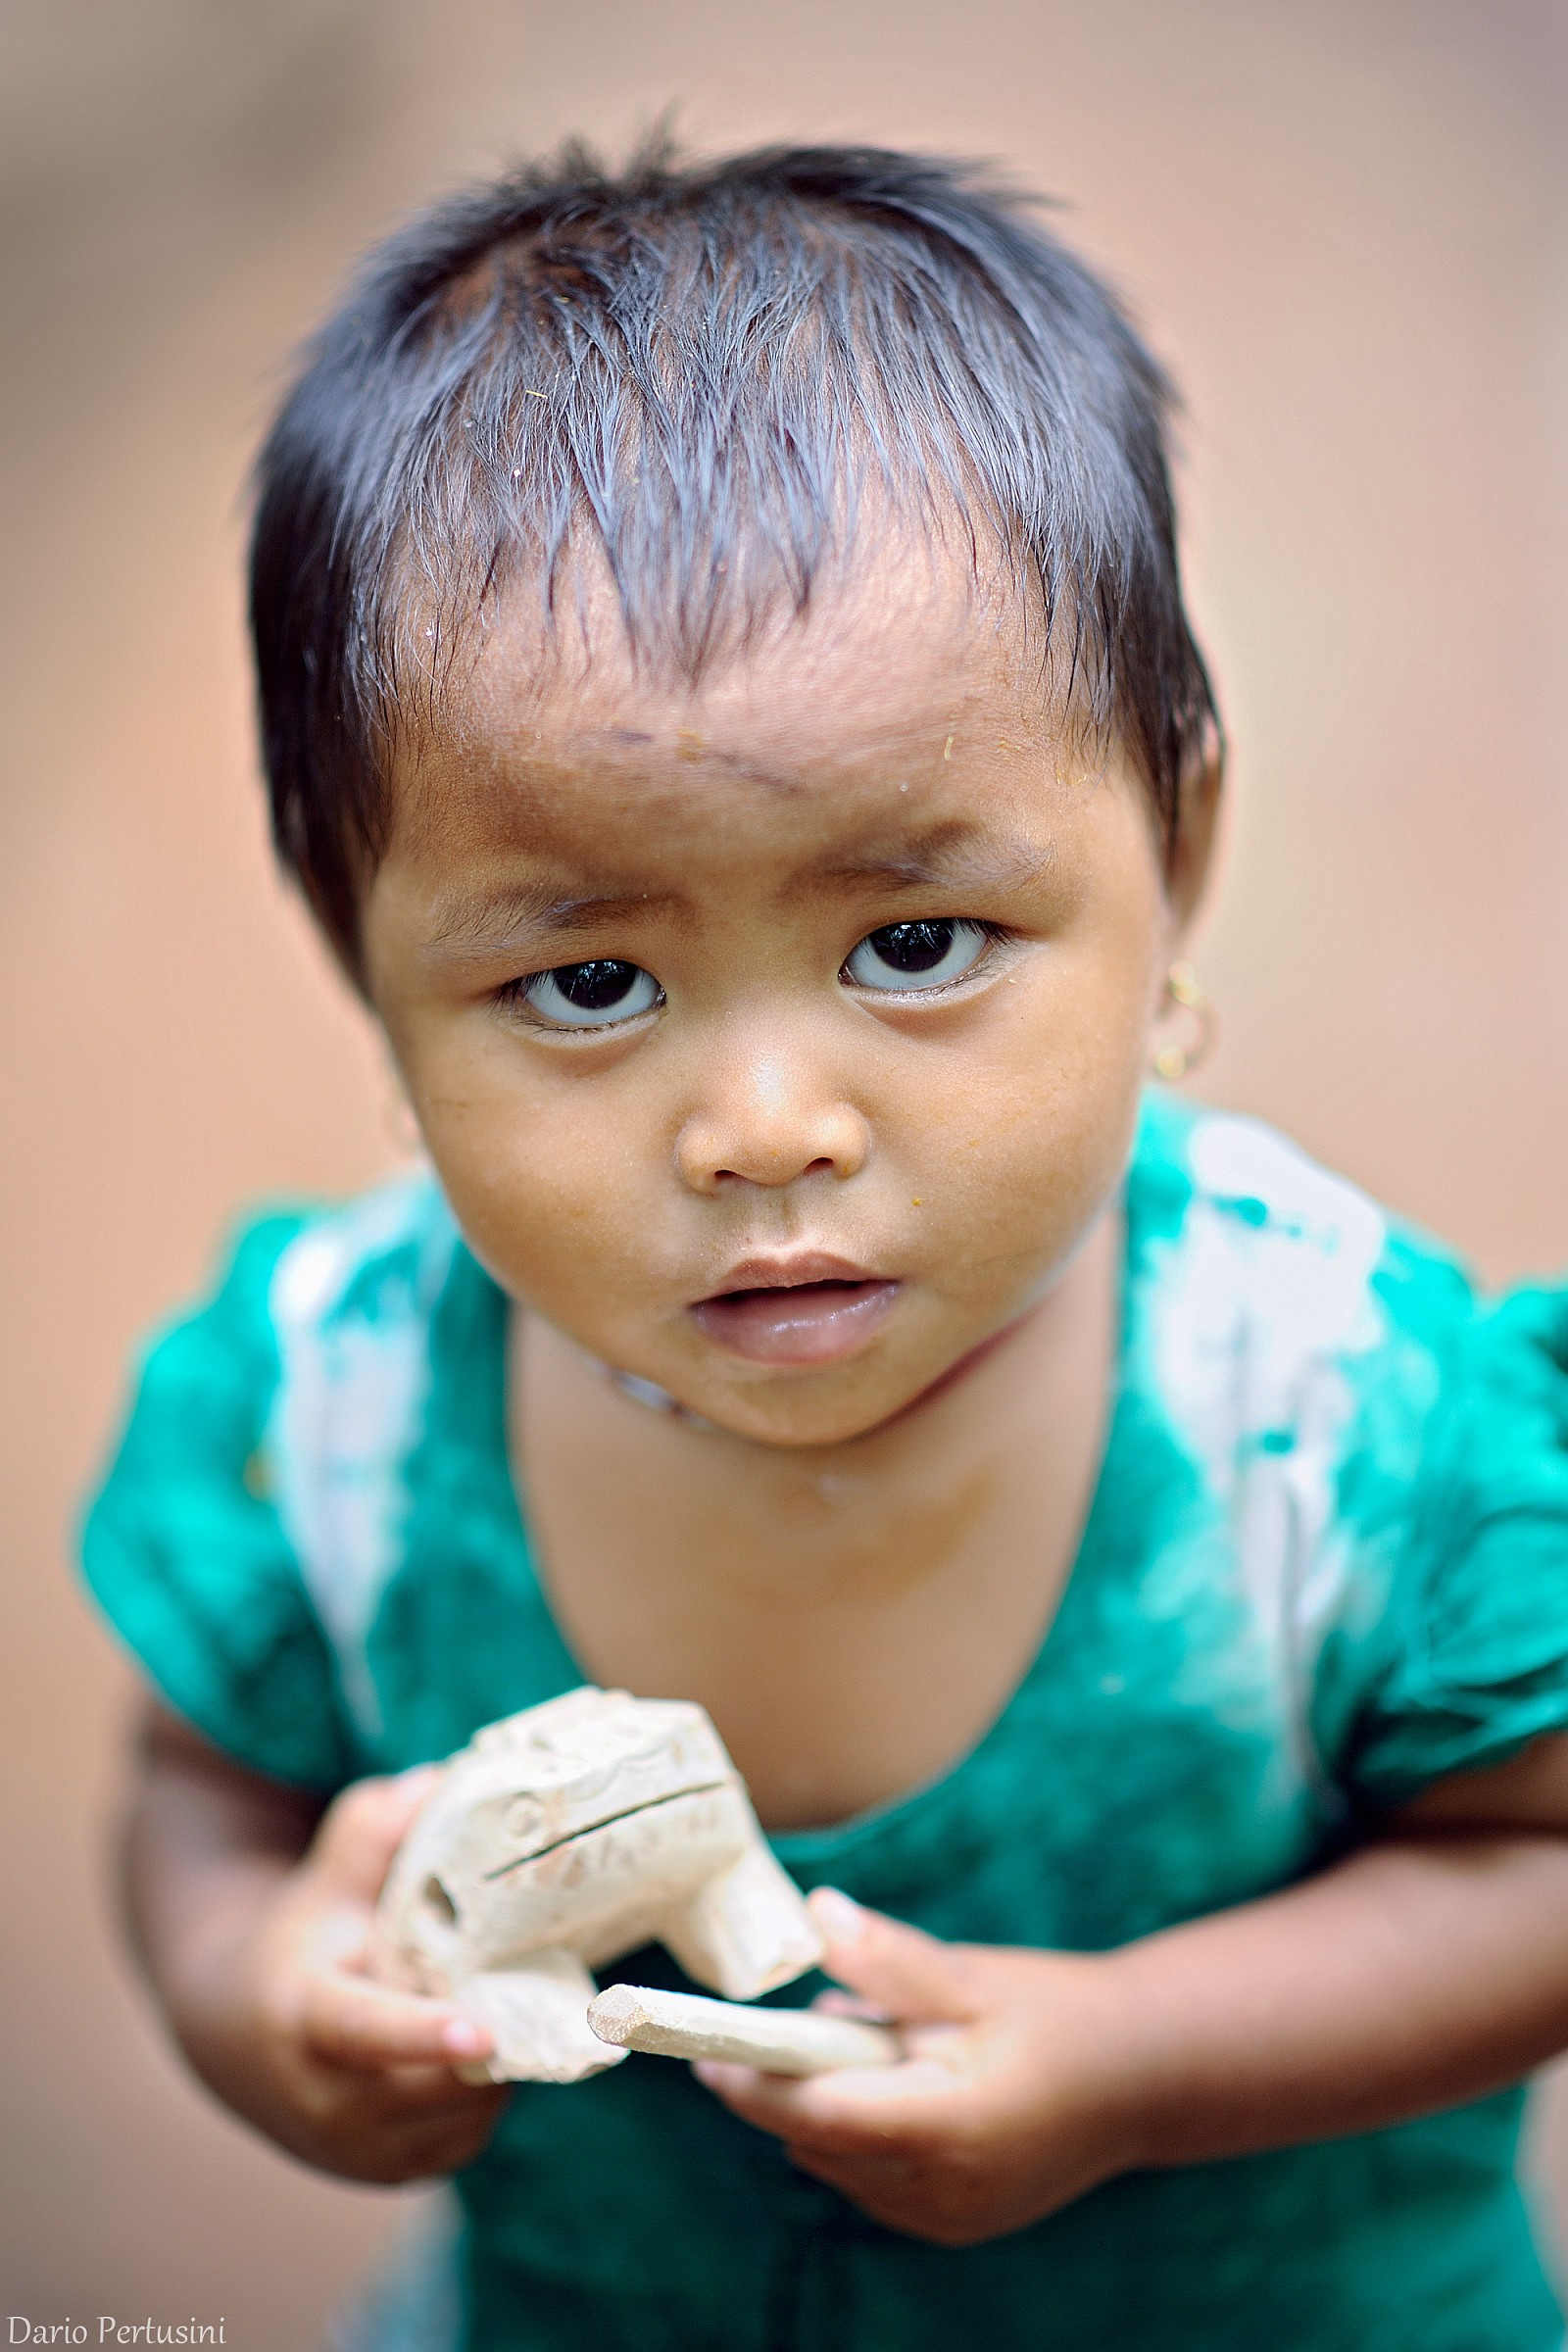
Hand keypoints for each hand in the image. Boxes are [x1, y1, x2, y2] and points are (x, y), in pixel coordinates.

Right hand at [182, 1769, 508, 2183]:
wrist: (233, 2034)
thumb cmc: (300, 1938)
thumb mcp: (326, 1876)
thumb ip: (374, 1829)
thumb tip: (434, 1783)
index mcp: (303, 2019)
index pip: (367, 2032)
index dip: (424, 2034)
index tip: (479, 2032)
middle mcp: (320, 2098)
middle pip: (430, 2082)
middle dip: (485, 2041)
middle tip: (518, 1990)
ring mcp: (349, 2148)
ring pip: (456, 2118)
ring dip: (488, 2072)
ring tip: (487, 2011)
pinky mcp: (380, 2173)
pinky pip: (461, 2143)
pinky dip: (480, 2101)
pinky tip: (472, 2054)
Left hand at [695, 1888, 1140, 2245]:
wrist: (1144, 2079)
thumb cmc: (1058, 2015)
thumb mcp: (974, 1975)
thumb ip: (891, 1959)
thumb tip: (820, 1914)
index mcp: (948, 2126)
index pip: (816, 2114)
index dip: (750, 2082)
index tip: (699, 2050)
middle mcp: (941, 2188)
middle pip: (816, 2142)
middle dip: (789, 2081)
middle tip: (815, 2012)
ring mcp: (947, 2217)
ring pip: (836, 2164)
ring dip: (824, 2104)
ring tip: (873, 2033)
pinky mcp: (951, 2223)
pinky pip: (869, 2180)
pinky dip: (857, 2130)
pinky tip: (898, 2074)